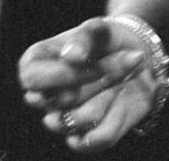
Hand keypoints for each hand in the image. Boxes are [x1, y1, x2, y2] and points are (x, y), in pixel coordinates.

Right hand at [18, 17, 156, 152]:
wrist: (135, 55)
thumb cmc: (107, 39)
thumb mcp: (99, 28)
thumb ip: (85, 37)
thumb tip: (72, 56)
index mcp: (35, 65)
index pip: (33, 80)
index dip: (65, 74)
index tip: (93, 61)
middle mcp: (43, 97)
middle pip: (60, 100)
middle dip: (98, 78)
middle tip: (122, 60)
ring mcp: (62, 119)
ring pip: (80, 119)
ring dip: (109, 93)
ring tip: (123, 75)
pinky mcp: (84, 136)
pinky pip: (96, 139)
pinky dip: (116, 117)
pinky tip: (120, 96)